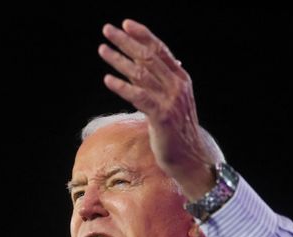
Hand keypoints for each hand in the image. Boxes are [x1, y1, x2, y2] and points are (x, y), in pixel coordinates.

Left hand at [98, 19, 216, 199]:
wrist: (190, 157)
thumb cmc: (177, 131)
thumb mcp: (173, 102)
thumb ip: (163, 83)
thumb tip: (153, 66)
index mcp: (181, 79)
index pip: (160, 50)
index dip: (143, 35)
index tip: (126, 24)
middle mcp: (177, 85)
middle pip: (148, 57)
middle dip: (126, 42)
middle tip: (107, 30)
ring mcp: (170, 100)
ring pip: (140, 74)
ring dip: (119, 60)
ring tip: (102, 50)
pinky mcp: (161, 116)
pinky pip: (138, 97)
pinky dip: (122, 86)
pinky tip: (107, 79)